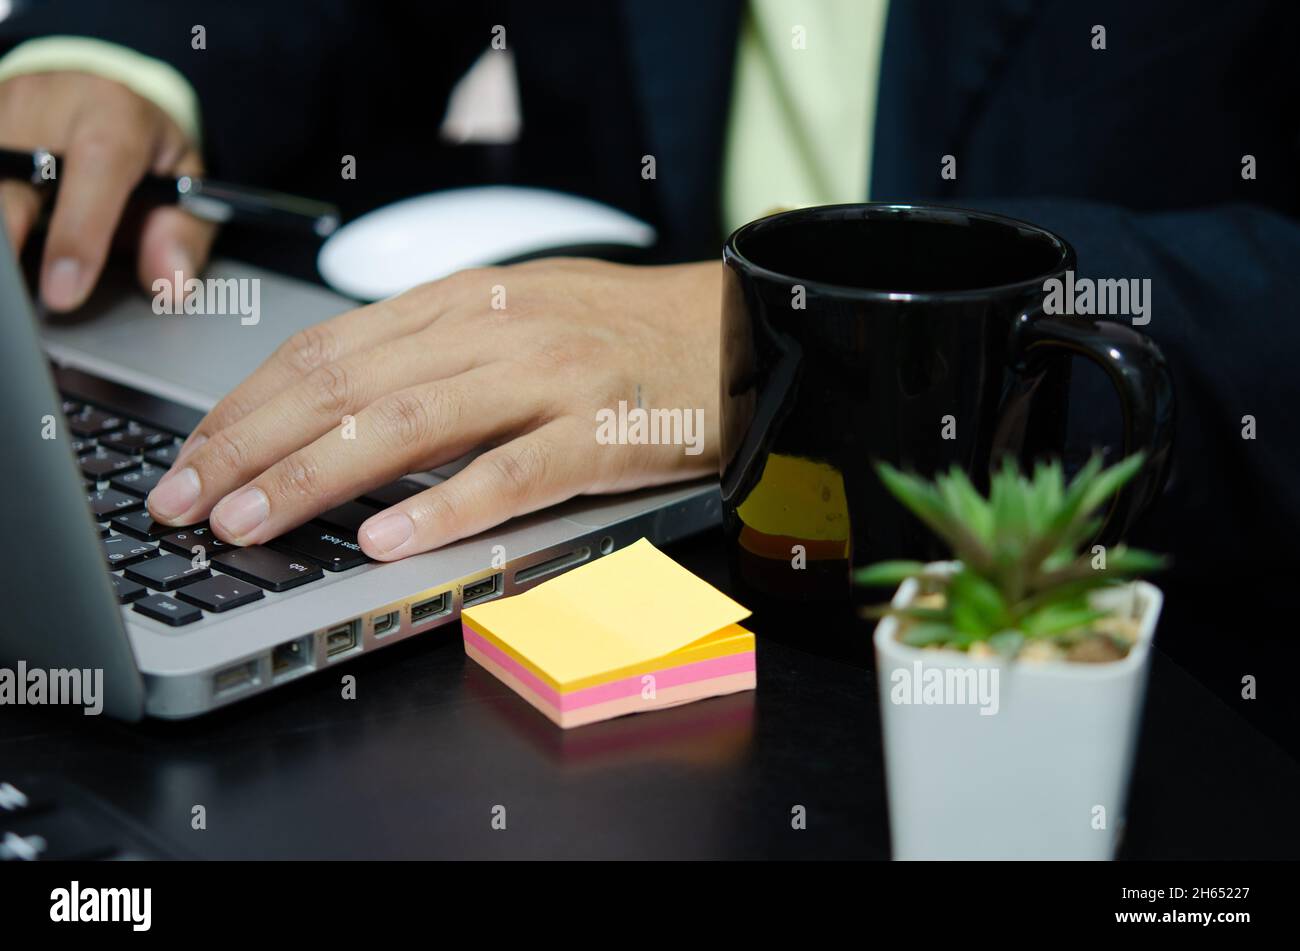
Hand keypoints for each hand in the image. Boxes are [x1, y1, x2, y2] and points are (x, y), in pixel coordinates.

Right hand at [0, 71, 214, 310]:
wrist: (99, 96)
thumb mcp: (185, 184)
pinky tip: (9, 249)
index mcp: (113, 113)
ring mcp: (0, 108)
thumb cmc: (144, 149)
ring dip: (2, 232)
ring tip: (12, 283)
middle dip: (14, 237)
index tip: (64, 292)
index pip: (96, 163)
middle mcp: (46, 101)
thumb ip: (182, 234)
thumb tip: (171, 285)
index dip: (78, 232)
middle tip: (20, 299)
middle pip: (15, 175)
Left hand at [146, 258, 720, 559]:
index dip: (246, 403)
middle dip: (250, 444)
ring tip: (252, 523)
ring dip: (316, 476)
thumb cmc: (622, 333)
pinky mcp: (599, 432)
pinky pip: (510, 473)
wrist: (735, 329)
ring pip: (408, 423)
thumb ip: (432, 352)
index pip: (325, 347)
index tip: (193, 456)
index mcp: (461, 299)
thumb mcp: (514, 315)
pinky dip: (442, 507)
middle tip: (186, 501)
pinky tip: (384, 540)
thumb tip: (336, 405)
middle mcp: (493, 328)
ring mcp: (548, 378)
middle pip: (345, 382)